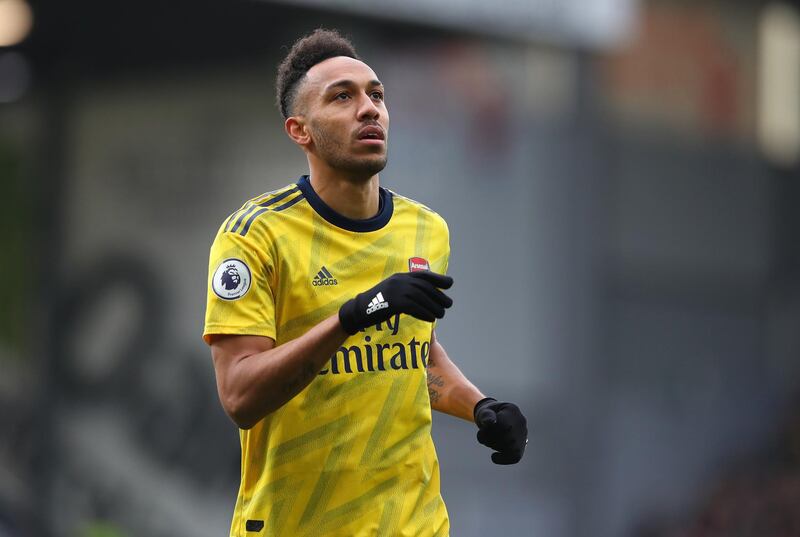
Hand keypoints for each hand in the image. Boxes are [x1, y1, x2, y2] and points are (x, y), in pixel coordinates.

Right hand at [338, 271, 453, 334]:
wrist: (359, 310)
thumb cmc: (377, 304)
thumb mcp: (393, 291)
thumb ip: (407, 290)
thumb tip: (425, 295)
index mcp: (400, 277)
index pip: (423, 275)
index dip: (438, 279)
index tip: (450, 284)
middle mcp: (399, 281)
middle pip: (425, 287)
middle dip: (439, 296)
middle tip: (448, 304)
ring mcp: (396, 291)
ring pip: (421, 298)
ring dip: (434, 307)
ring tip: (441, 314)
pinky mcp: (393, 302)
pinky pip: (414, 307)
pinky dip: (424, 313)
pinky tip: (430, 318)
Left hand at [474, 397, 527, 464]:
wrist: (493, 418)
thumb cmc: (488, 414)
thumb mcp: (484, 411)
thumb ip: (486, 415)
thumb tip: (490, 423)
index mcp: (512, 410)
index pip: (504, 425)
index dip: (490, 430)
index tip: (483, 427)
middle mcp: (521, 422)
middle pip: (508, 438)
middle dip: (491, 439)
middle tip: (483, 435)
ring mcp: (522, 435)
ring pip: (512, 448)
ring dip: (495, 446)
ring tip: (488, 441)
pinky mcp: (521, 446)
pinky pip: (515, 457)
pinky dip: (503, 459)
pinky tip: (494, 456)